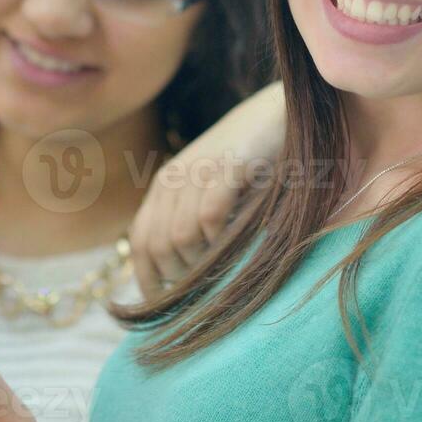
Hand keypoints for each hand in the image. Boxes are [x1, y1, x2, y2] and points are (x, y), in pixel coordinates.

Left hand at [128, 80, 285, 298]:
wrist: (280, 112)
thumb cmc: (251, 162)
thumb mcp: (212, 192)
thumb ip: (193, 223)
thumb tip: (183, 281)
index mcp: (165, 187)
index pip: (141, 242)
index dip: (148, 280)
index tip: (165, 308)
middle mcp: (174, 178)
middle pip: (158, 248)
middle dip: (180, 278)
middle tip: (207, 290)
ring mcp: (199, 171)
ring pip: (180, 239)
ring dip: (203, 262)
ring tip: (226, 265)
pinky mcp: (228, 166)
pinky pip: (209, 218)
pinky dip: (220, 239)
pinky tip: (238, 240)